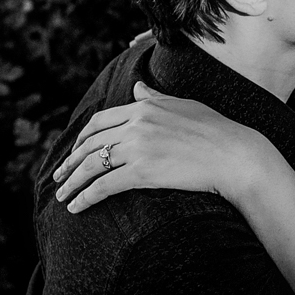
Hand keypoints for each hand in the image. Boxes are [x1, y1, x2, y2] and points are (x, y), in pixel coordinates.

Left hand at [52, 82, 276, 213]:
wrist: (235, 154)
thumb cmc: (216, 131)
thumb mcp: (183, 106)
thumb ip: (156, 98)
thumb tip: (138, 87)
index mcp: (144, 107)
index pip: (101, 121)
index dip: (81, 138)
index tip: (74, 152)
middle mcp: (136, 124)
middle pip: (90, 143)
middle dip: (70, 162)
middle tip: (59, 176)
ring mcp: (138, 147)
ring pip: (92, 164)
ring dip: (72, 182)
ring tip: (62, 196)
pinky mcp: (142, 172)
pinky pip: (104, 185)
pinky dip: (86, 197)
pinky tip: (77, 207)